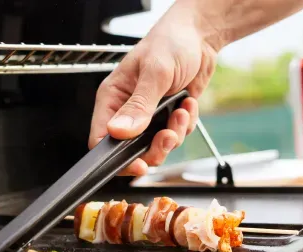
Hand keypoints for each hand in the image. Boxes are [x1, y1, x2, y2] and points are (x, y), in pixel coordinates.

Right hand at [89, 4, 219, 175]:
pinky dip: (186, 124)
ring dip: (174, 133)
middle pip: (131, 150)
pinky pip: (175, 135)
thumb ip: (139, 105)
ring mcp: (148, 114)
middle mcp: (127, 109)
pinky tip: (187, 103)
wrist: (200, 36)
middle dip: (155, 147)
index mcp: (113, 97)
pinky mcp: (168, 115)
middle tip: (168, 135)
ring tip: (181, 111)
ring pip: (156, 146)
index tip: (138, 164)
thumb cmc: (172, 42)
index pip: (101, 138)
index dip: (117, 158)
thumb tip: (119, 132)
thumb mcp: (156, 72)